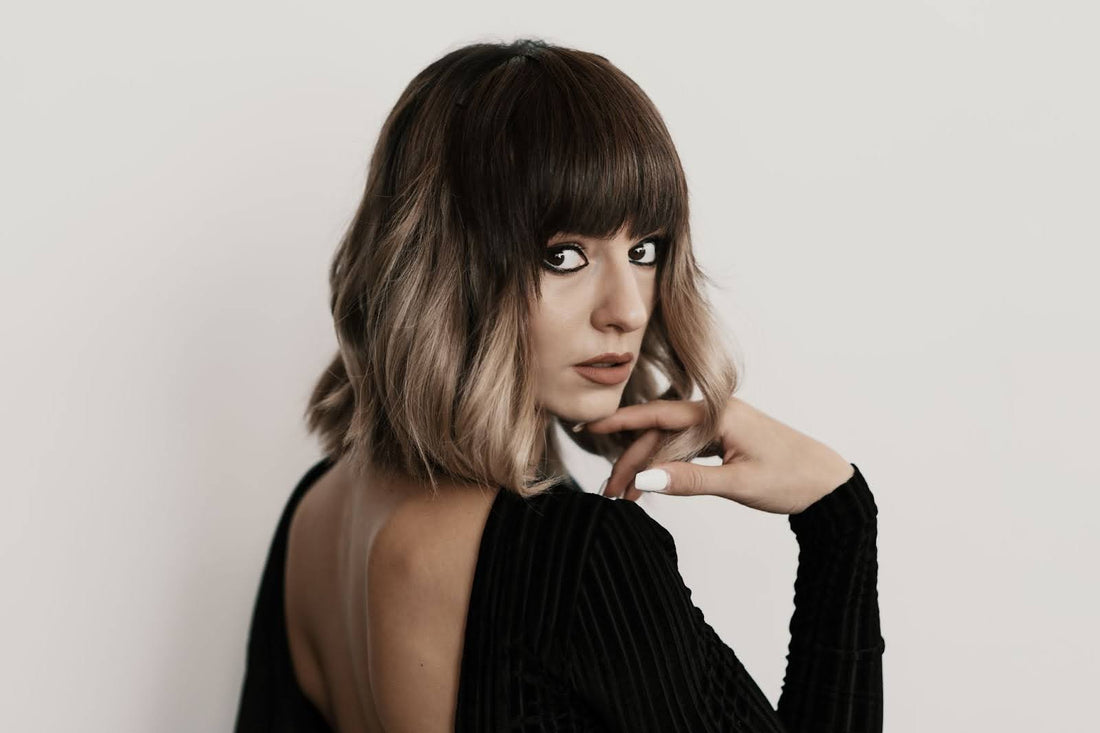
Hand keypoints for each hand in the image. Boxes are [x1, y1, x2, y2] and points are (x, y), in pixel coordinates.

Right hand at [582, 396, 854, 514]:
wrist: (830, 483)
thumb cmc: (792, 479)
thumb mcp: (738, 483)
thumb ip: (689, 480)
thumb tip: (645, 479)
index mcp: (719, 414)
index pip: (659, 415)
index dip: (620, 420)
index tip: (589, 425)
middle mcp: (717, 412)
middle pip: (660, 434)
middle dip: (632, 462)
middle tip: (610, 493)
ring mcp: (722, 424)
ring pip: (671, 442)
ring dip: (649, 467)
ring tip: (627, 496)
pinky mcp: (727, 438)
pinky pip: (687, 446)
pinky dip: (668, 464)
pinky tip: (654, 481)